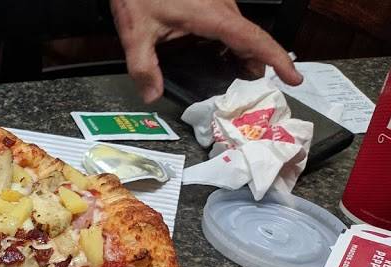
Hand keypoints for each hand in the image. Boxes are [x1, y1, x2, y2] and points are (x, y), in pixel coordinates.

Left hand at [109, 0, 302, 101]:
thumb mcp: (136, 31)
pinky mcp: (211, 4)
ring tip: (236, 80)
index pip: (255, 40)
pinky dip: (230, 46)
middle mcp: (222, 8)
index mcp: (213, 15)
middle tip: (250, 93)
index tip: (294, 77)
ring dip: (243, 57)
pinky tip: (217, 60)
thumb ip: (143, 66)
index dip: (278, 60)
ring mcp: (218, 4)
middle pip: (252, 40)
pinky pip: (229, 27)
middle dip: (258, 67)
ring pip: (240, 34)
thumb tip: (152, 94)